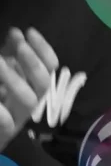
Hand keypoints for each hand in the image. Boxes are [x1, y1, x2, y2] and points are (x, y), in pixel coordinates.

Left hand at [0, 28, 57, 151]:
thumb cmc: (0, 97)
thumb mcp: (5, 70)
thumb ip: (10, 53)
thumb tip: (17, 33)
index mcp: (30, 85)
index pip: (50, 67)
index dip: (44, 50)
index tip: (29, 32)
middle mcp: (29, 101)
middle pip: (44, 84)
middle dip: (33, 63)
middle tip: (19, 46)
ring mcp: (17, 118)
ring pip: (29, 101)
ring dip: (15, 80)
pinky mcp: (5, 133)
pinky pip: (8, 124)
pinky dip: (2, 113)